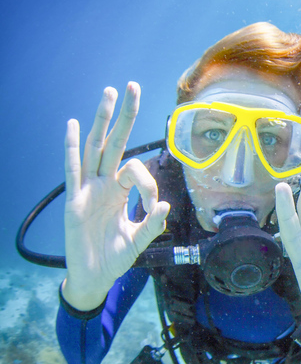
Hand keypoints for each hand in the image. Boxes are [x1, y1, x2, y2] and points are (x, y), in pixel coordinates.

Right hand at [62, 83, 169, 310]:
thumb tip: (165, 204)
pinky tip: (73, 125)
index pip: (136, 170)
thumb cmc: (116, 257)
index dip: (148, 183)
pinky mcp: (74, 201)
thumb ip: (152, 223)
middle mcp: (104, 184)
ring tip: (109, 94)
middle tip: (133, 86)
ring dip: (102, 121)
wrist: (95, 277)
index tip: (152, 205)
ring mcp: (88, 190)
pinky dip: (72, 148)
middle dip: (125, 116)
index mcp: (121, 191)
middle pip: (115, 142)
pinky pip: (73, 170)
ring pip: (94, 148)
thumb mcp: (140, 240)